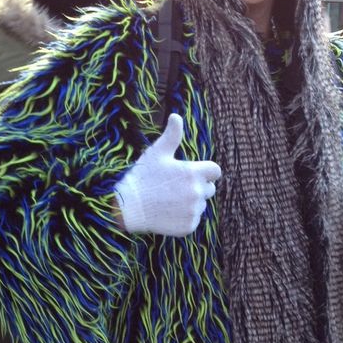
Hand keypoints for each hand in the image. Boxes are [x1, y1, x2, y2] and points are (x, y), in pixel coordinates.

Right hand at [114, 114, 221, 235]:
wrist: (128, 206)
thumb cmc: (143, 176)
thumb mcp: (157, 153)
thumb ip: (172, 135)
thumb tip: (176, 116)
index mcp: (194, 173)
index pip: (215, 171)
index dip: (205, 172)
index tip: (190, 173)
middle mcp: (197, 192)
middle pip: (209, 189)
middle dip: (197, 187)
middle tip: (175, 188)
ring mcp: (193, 211)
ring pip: (200, 205)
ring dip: (190, 202)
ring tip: (169, 200)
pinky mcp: (189, 226)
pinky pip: (193, 220)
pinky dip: (184, 217)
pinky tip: (167, 212)